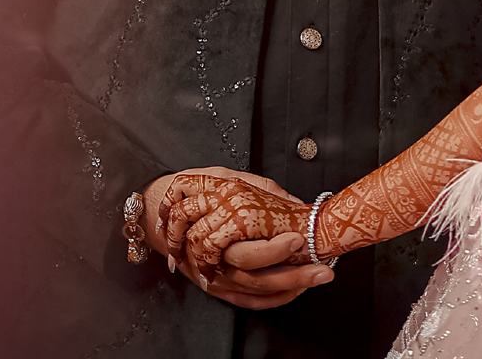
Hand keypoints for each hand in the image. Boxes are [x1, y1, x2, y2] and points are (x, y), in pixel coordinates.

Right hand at [144, 169, 329, 308]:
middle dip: (294, 273)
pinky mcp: (219, 289)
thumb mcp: (226, 179)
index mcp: (217, 235)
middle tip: (324, 267)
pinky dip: (275, 299)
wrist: (157, 216)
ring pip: (257, 292)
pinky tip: (297, 289)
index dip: (276, 249)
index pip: (249, 251)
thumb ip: (261, 192)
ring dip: (291, 287)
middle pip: (257, 277)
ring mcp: (217, 280)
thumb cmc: (195, 192)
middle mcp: (216, 264)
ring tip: (320, 277)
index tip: (302, 238)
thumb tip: (296, 204)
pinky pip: (249, 302)